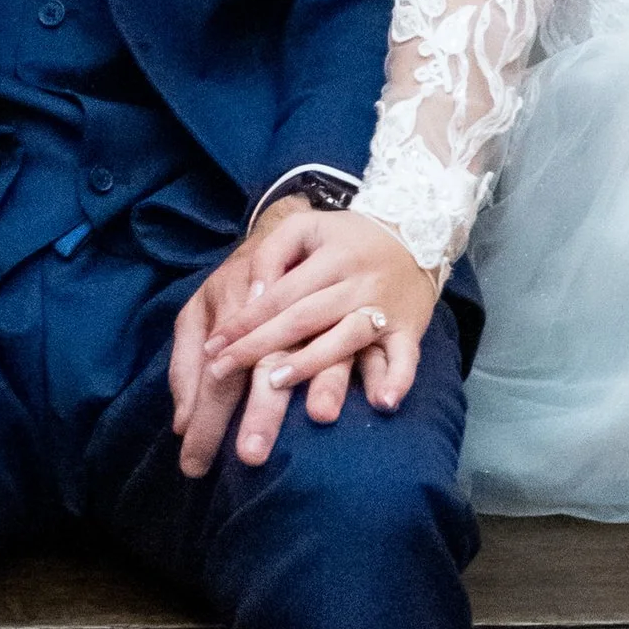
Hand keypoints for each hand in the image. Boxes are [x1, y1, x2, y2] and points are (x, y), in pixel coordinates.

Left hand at [169, 200, 434, 476]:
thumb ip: (273, 253)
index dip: (243, 321)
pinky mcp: (409, 329)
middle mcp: (355, 282)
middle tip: (221, 373)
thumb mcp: (307, 227)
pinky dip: (397, 379)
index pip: (279, 293)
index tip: (212, 348)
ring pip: (346, 337)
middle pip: (303, 318)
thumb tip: (252, 296)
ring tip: (276, 384)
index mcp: (329, 255)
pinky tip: (382, 402)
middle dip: (259, 347)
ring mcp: (384, 307)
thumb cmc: (347, 237)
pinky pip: (405, 357)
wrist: (417, 231)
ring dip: (313, 364)